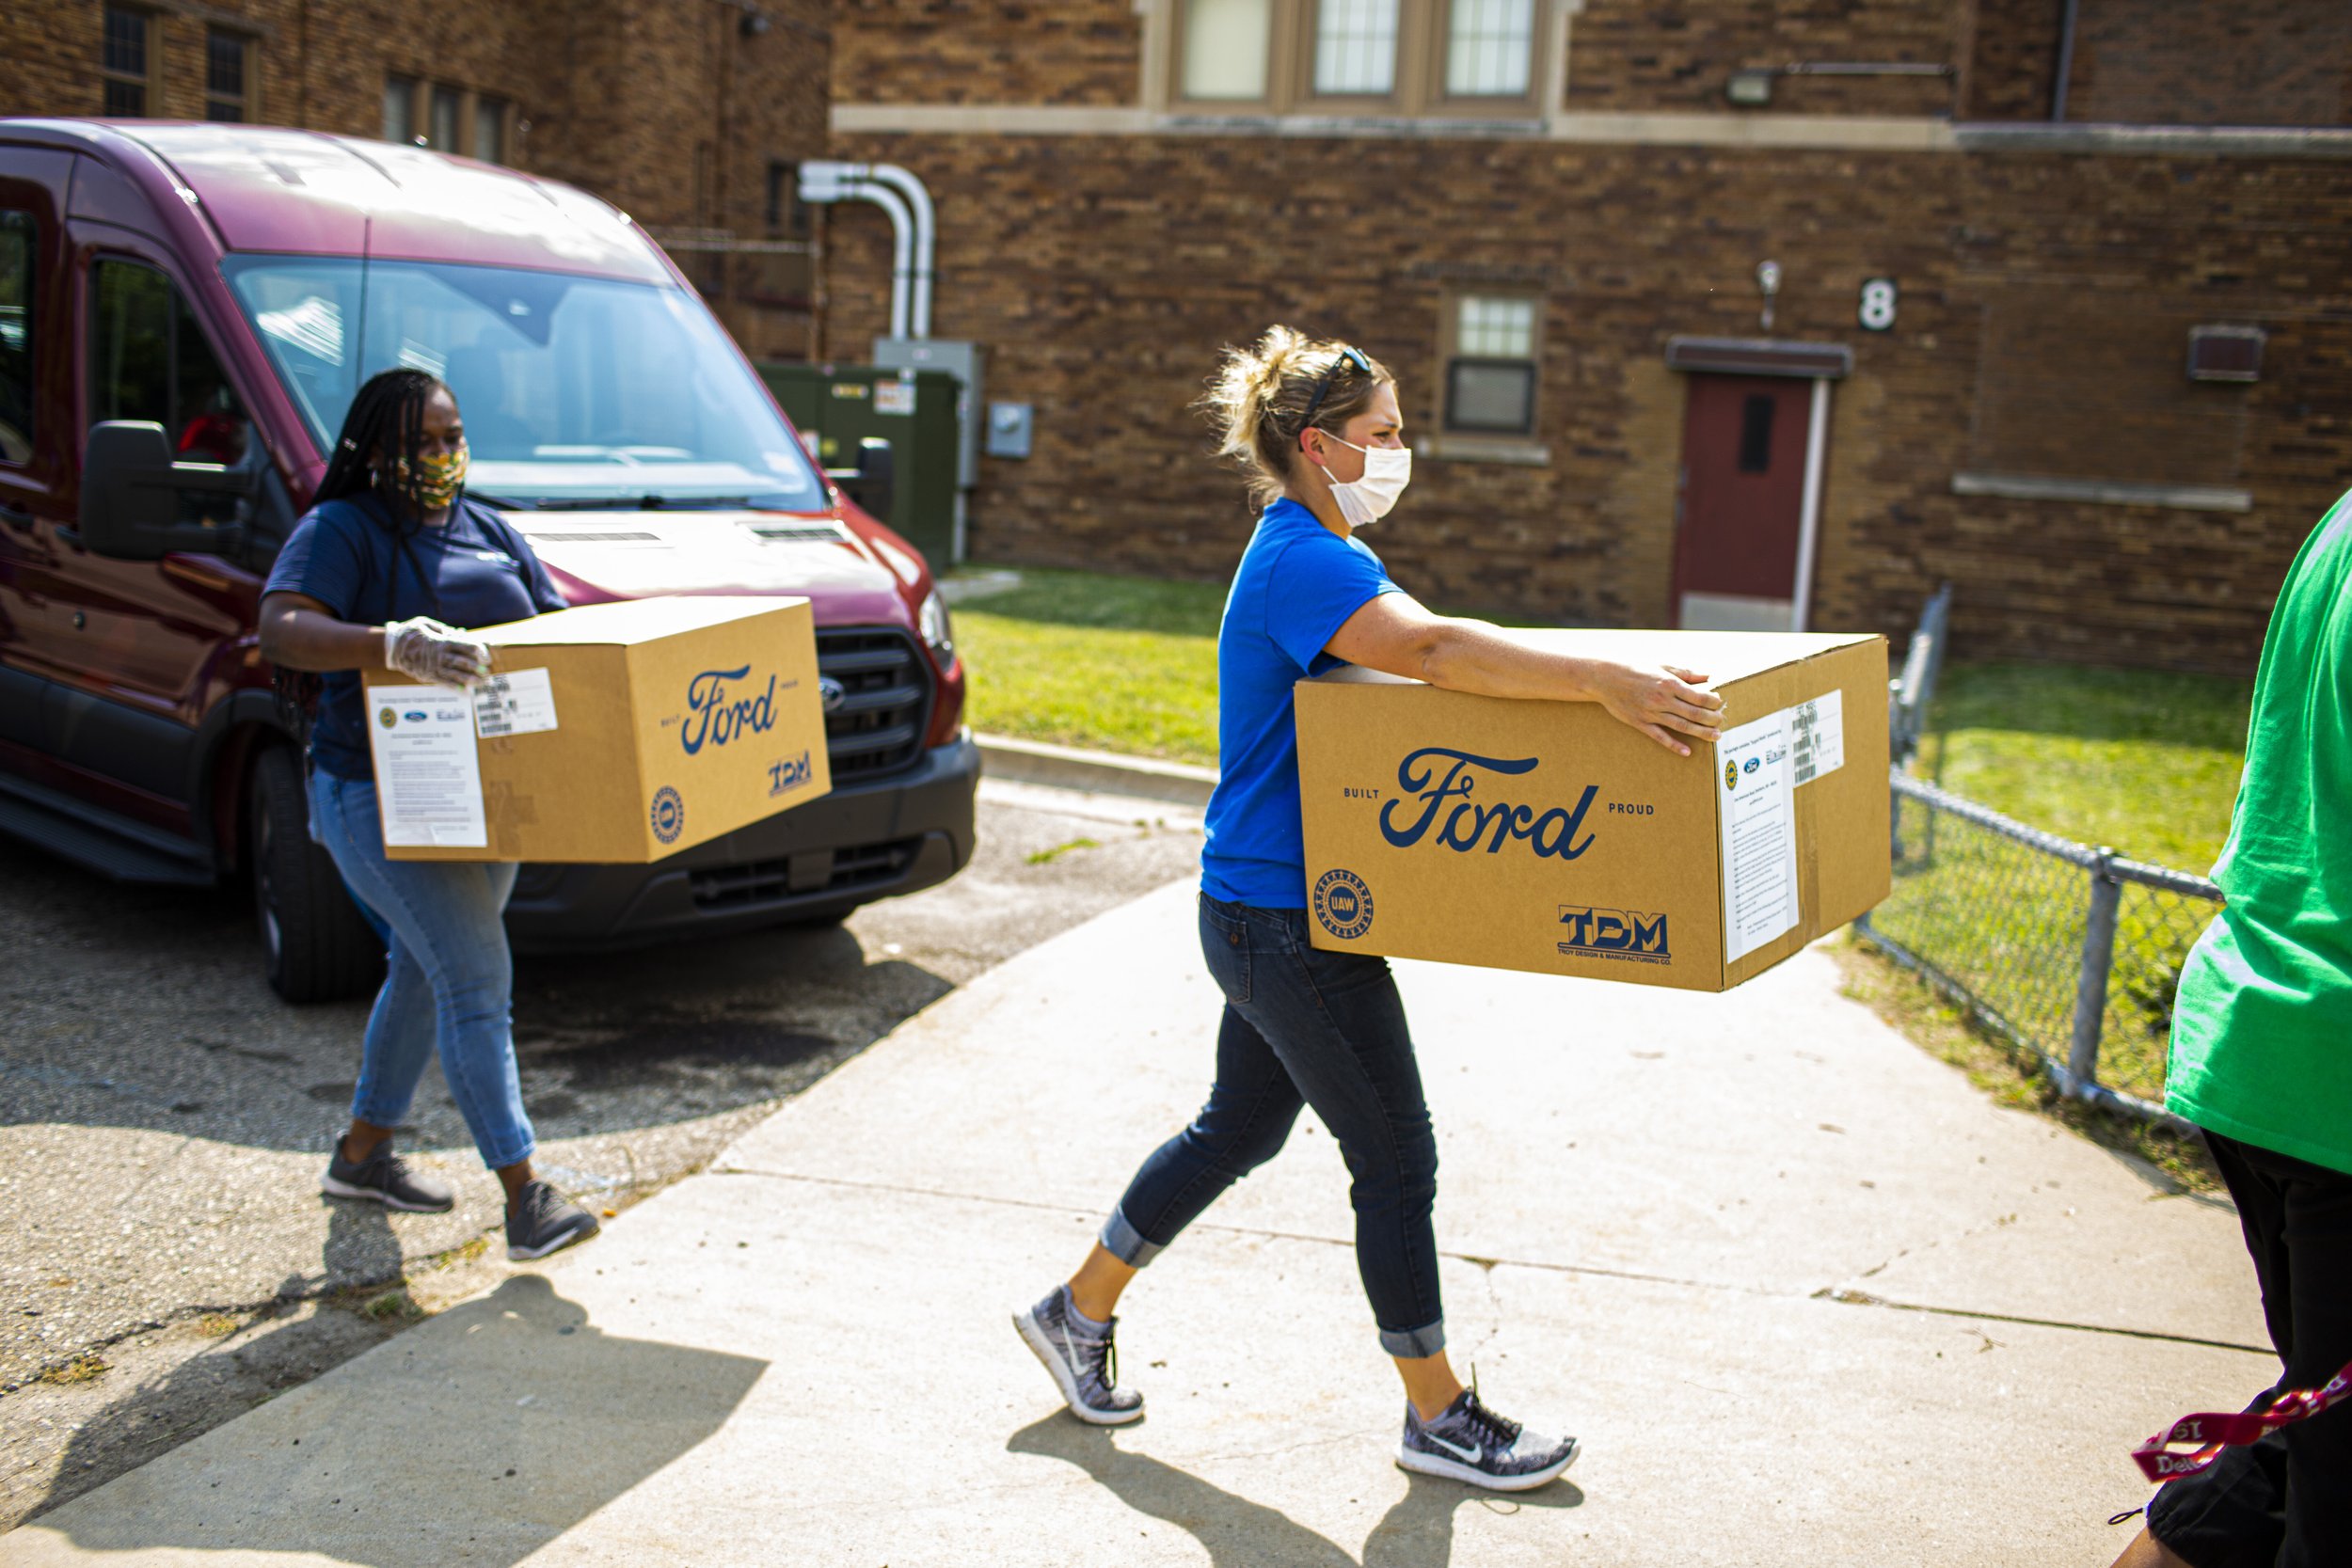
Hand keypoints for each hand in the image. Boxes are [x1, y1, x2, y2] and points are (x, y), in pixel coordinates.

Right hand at [383, 616, 491, 687]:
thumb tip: (460, 632)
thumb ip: (443, 629)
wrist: (390, 648)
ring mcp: (433, 667)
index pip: (465, 646)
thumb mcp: (424, 624)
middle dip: (477, 668)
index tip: (487, 657)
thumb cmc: (409, 633)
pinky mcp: (427, 676)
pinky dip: (455, 687)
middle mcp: (438, 655)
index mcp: (440, 640)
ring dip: (470, 679)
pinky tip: (465, 691)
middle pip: (462, 662)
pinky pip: (443, 683)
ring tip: (481, 683)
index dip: (478, 651)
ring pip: (455, 674)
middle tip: (488, 673)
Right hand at [1590, 662, 1723, 755]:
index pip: (1699, 696)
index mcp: (1669, 683)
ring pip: (1682, 726)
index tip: (1720, 703)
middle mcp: (1662, 699)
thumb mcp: (1661, 666)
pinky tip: (1687, 752)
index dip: (1713, 701)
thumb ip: (1685, 673)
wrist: (1605, 678)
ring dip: (1701, 733)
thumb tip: (1707, 676)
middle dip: (1712, 719)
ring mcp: (1651, 713)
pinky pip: (1660, 737)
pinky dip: (1674, 745)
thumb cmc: (1635, 669)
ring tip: (1715, 737)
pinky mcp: (1640, 723)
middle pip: (1694, 713)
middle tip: (1722, 721)